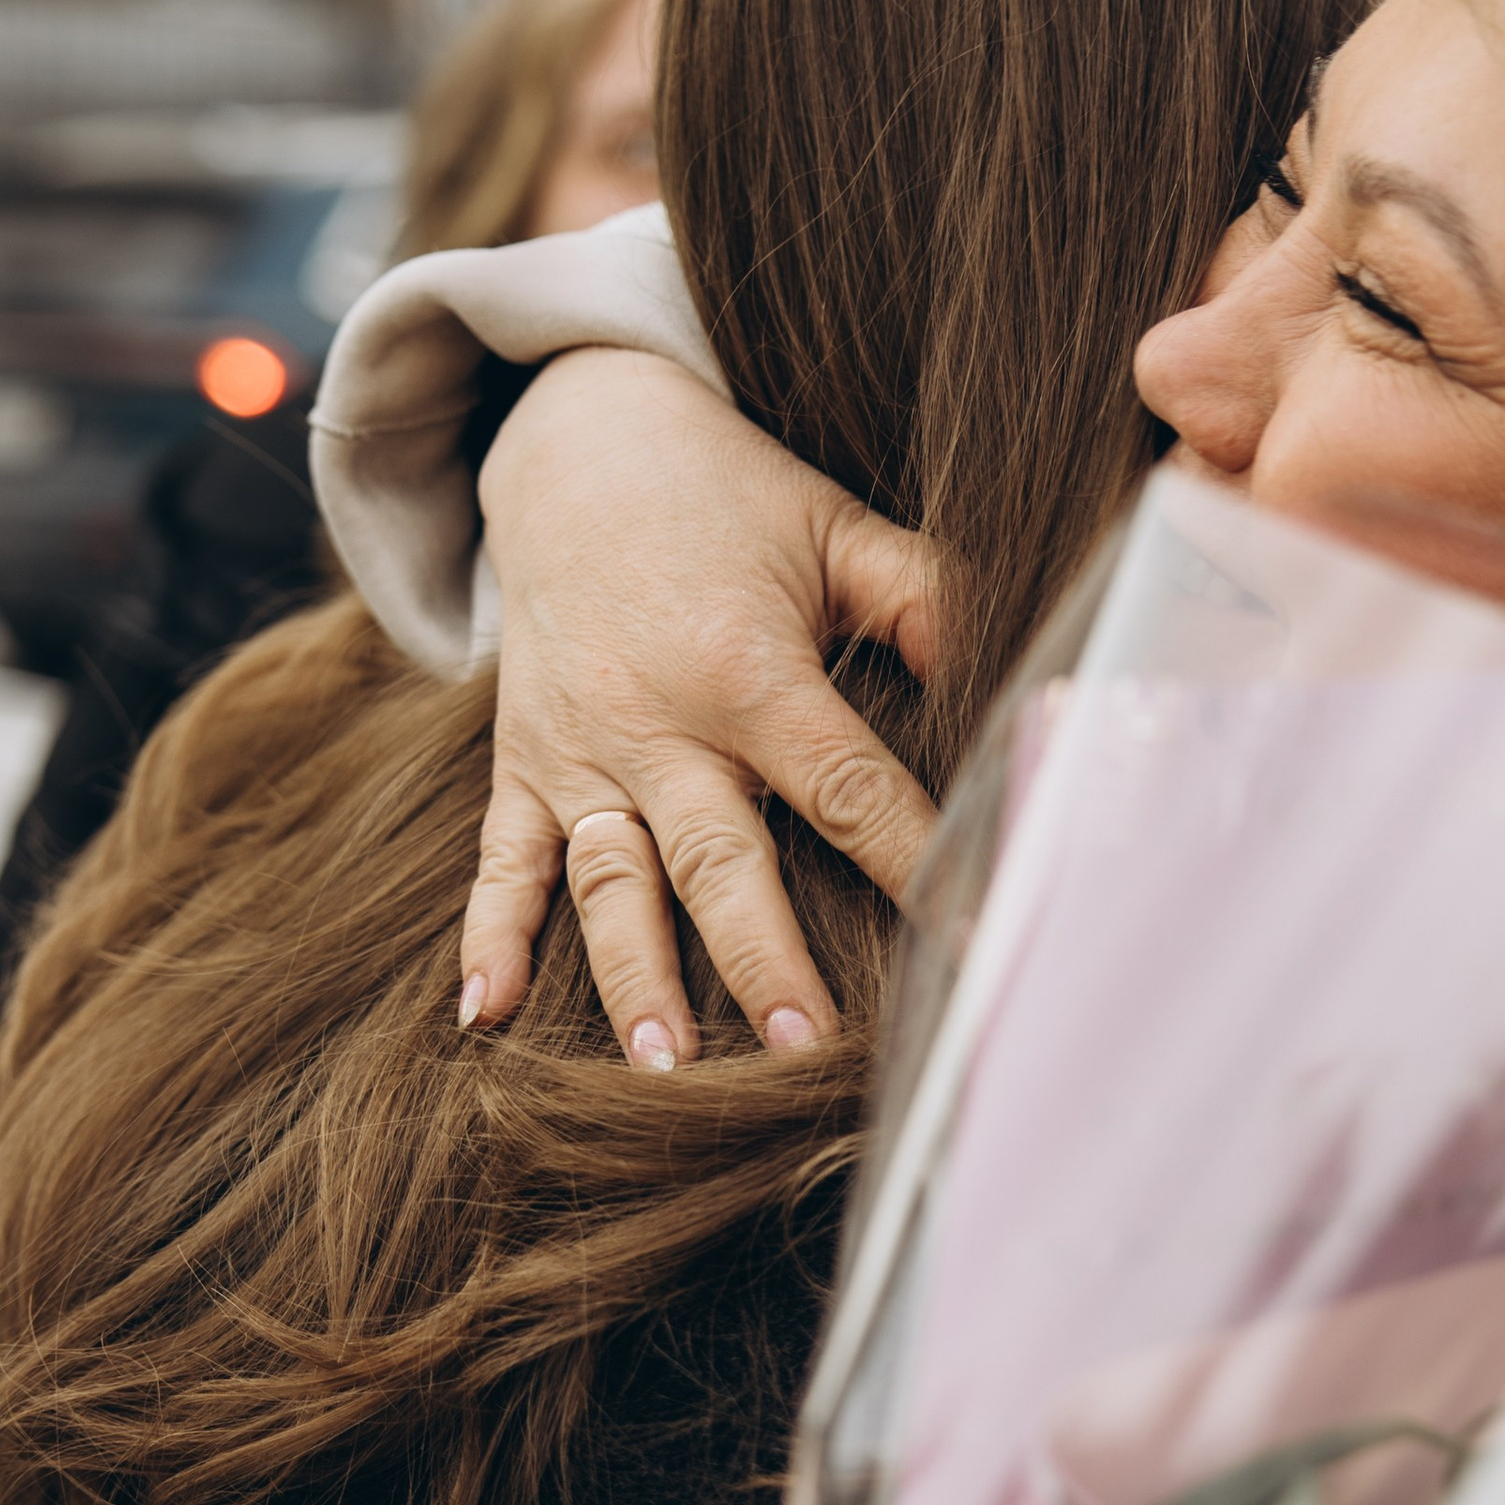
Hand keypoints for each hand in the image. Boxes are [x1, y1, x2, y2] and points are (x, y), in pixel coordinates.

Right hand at [460, 349, 940, 1060]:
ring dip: (634, 974)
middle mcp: (660, 722)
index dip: (912, 863)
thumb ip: (924, 600)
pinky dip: (487, 936)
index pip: (846, 787)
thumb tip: (1019, 674)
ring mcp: (582, 750)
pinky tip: (484, 1015)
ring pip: (609, 880)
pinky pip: (499, 860)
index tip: (967, 942)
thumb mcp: (835, 529)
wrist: (572, 441)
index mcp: (751, 669)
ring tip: (663, 1063)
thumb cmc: (729, 497)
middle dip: (762, 958)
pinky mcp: (523, 763)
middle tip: (802, 1050)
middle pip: (718, 859)